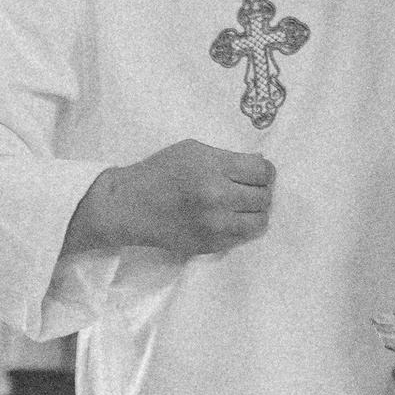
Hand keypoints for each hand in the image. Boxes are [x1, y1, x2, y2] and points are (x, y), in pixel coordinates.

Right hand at [70, 140, 274, 261]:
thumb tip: (260, 165)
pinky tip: (228, 219)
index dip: (264, 171)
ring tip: (241, 206)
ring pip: (260, 221)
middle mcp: (218, 197)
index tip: (255, 173)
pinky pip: (243, 238)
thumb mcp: (193, 150)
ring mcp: (215, 224)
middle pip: (264, 196)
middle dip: (260, 191)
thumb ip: (227, 157)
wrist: (131, 205)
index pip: (263, 171)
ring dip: (255, 212)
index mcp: (213, 168)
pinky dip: (241, 228)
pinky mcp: (210, 244)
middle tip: (247, 189)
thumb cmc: (161, 171)